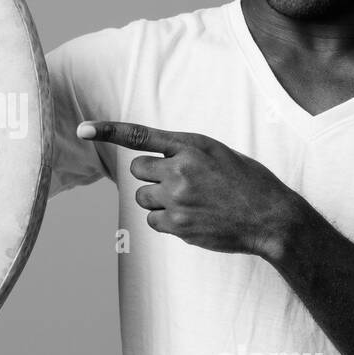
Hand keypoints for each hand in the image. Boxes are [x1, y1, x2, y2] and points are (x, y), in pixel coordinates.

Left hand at [78, 120, 304, 259]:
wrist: (270, 218)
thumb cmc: (247, 182)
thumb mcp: (219, 153)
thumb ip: (185, 152)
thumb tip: (154, 159)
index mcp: (191, 147)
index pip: (141, 135)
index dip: (107, 130)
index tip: (83, 129)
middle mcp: (180, 170)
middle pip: (136, 171)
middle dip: (150, 176)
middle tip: (176, 182)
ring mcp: (177, 200)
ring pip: (142, 198)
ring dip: (157, 200)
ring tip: (189, 202)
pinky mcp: (178, 225)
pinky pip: (153, 221)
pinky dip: (166, 221)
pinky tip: (192, 218)